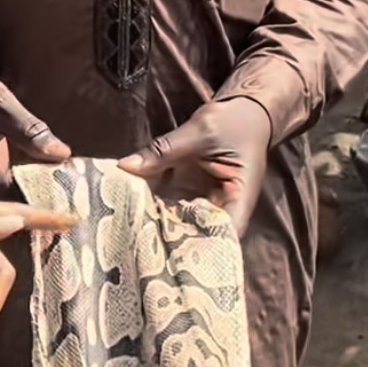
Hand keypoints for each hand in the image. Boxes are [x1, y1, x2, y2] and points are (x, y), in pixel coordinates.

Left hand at [119, 96, 271, 236]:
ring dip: (153, 225)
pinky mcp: (187, 193)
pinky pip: (167, 204)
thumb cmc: (237, 121)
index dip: (196, 251)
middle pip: (195, 235)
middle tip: (131, 243)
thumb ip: (165, 150)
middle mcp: (221, 208)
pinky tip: (125, 209)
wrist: (245, 111)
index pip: (220, 237)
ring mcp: (202, 202)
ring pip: (176, 222)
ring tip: (122, 230)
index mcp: (238, 199)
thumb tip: (126, 166)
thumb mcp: (202, 131)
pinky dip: (150, 205)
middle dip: (165, 241)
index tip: (166, 255)